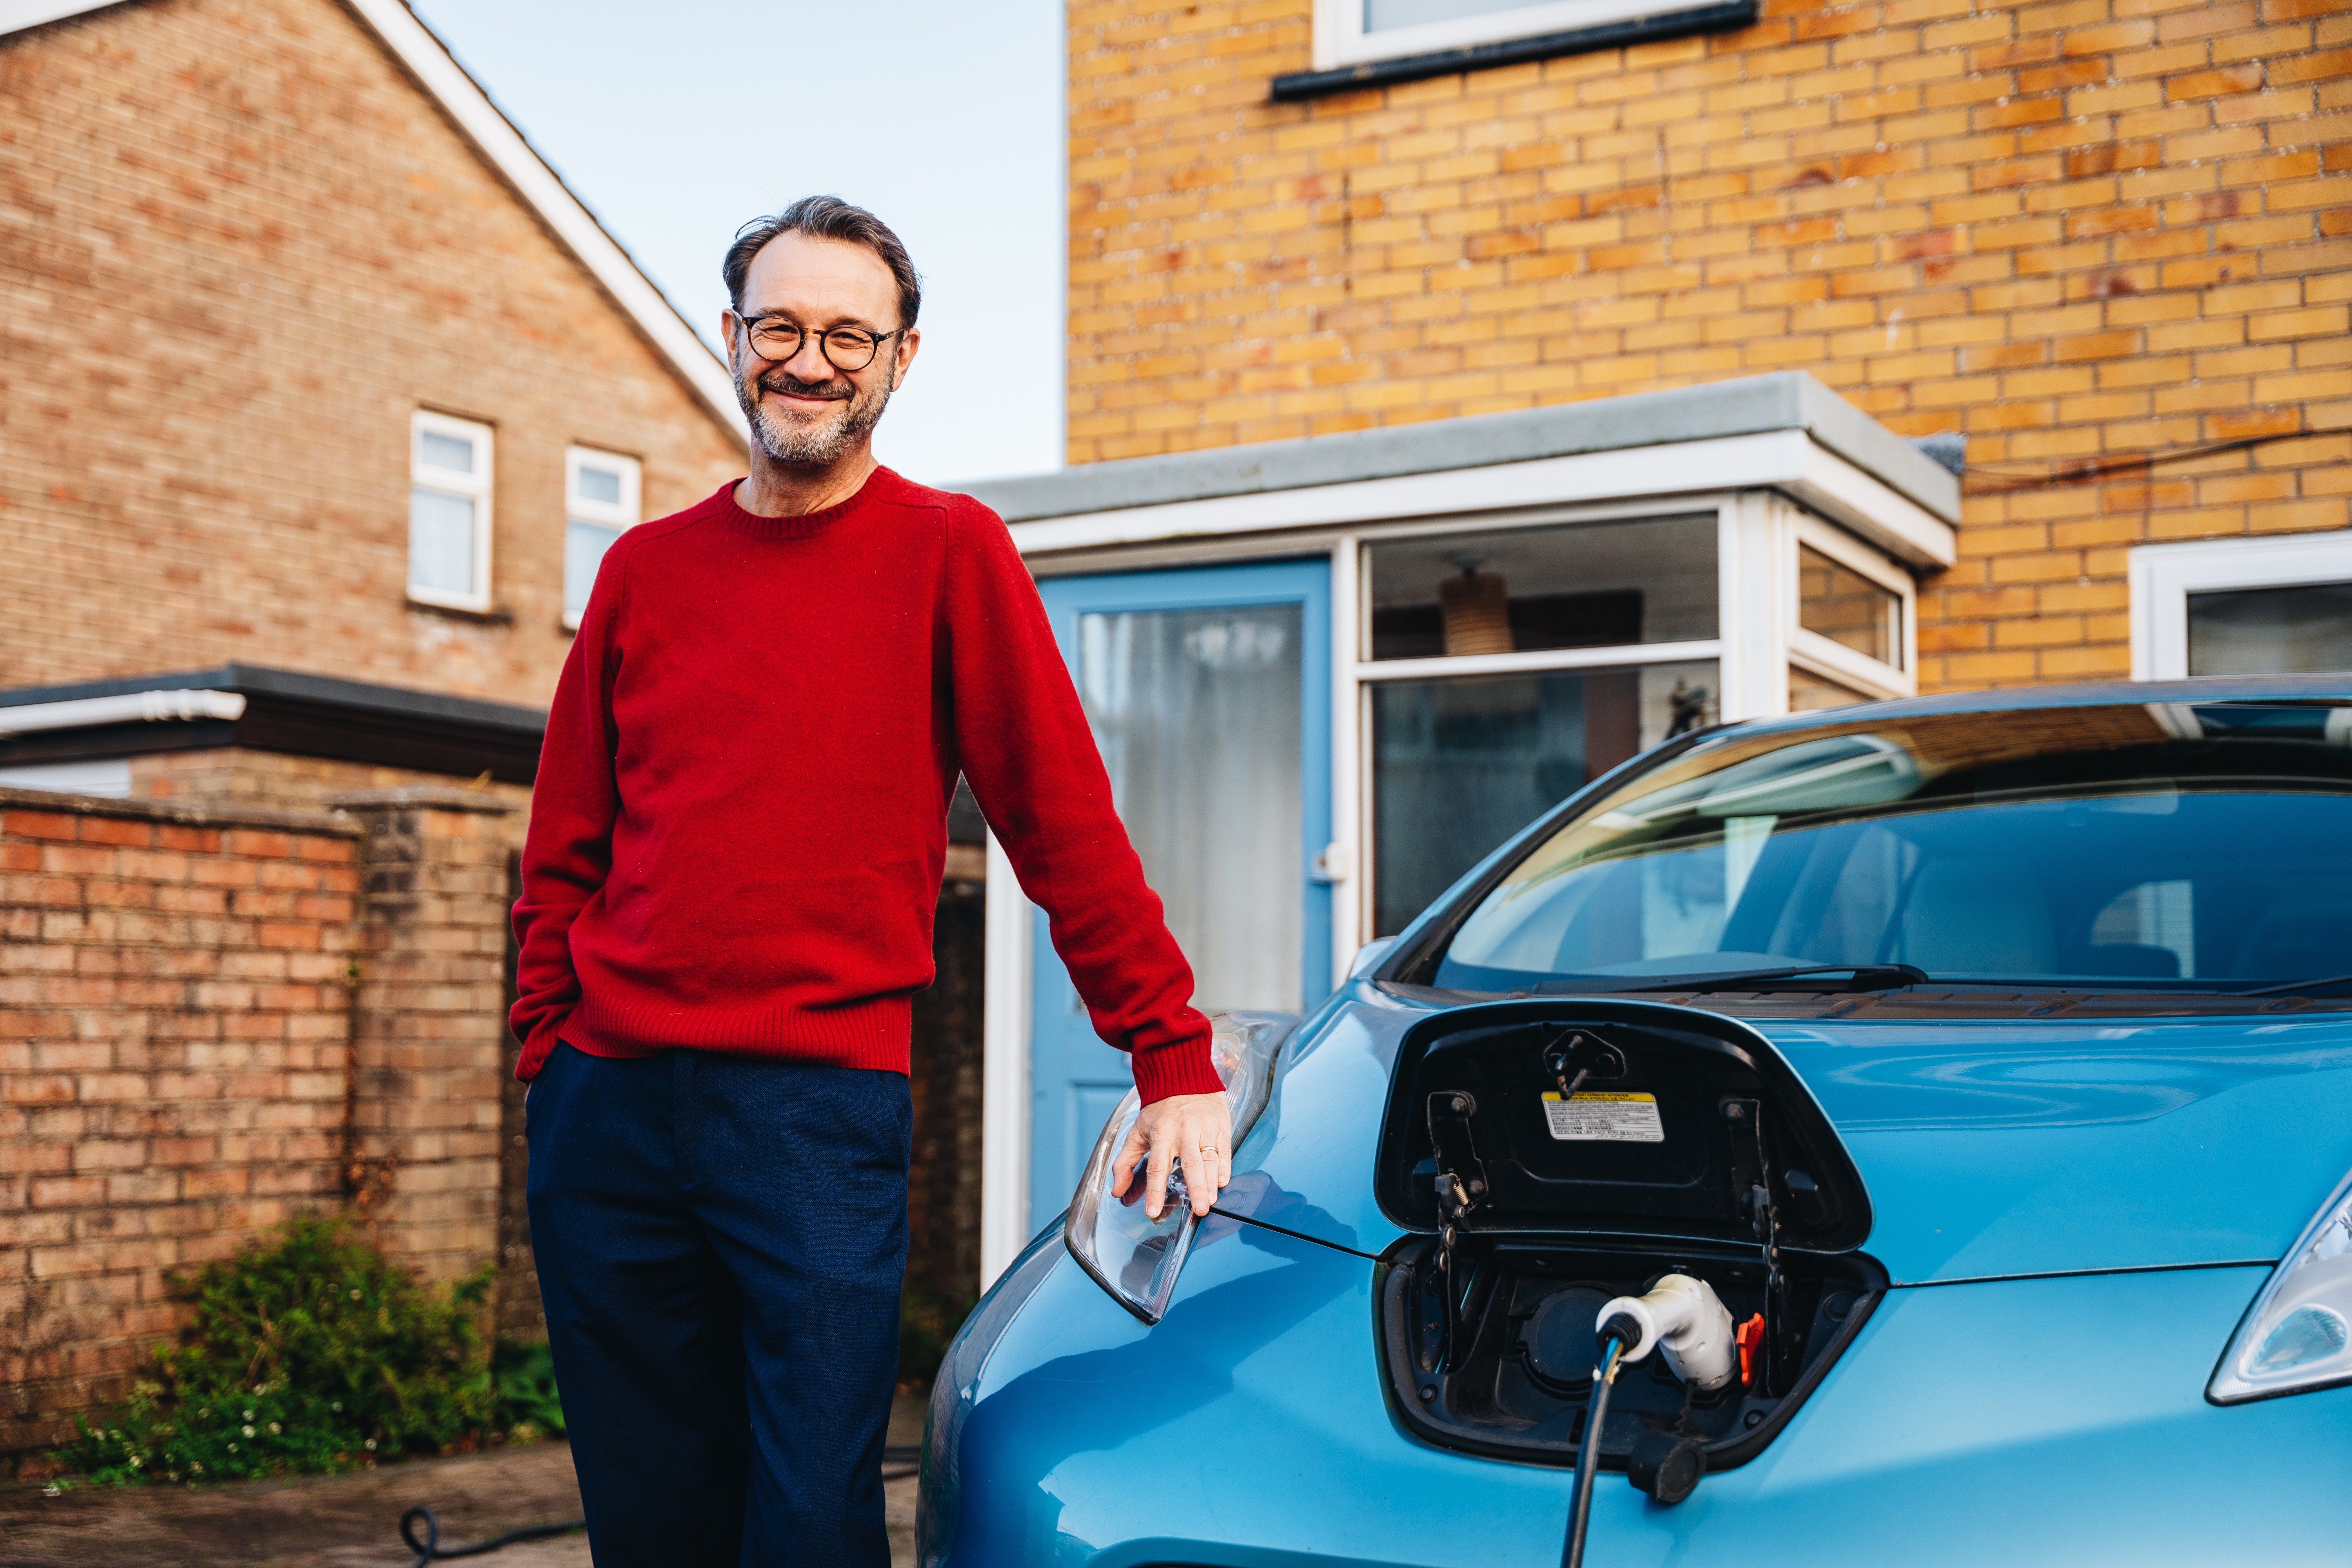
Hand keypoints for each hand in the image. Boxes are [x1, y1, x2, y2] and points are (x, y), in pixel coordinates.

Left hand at [1111, 1091, 1232, 1221]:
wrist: (1184, 1077)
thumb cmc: (1159, 1111)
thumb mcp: (1137, 1133)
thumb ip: (1125, 1163)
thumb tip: (1117, 1191)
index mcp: (1161, 1134)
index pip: (1157, 1167)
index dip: (1154, 1191)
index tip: (1152, 1211)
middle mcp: (1184, 1131)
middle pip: (1191, 1165)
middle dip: (1196, 1189)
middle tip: (1199, 1210)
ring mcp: (1205, 1127)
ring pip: (1210, 1159)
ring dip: (1211, 1183)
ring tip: (1210, 1202)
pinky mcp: (1221, 1125)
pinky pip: (1224, 1150)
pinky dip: (1224, 1167)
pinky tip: (1221, 1182)